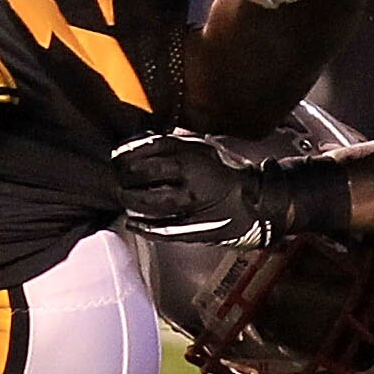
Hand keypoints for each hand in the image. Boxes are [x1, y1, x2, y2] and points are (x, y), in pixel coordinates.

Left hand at [113, 131, 280, 247]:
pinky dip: (145, 226)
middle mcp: (190, 177)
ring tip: (122, 196)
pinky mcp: (195, 227)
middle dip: (125, 176)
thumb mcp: (202, 148)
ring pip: (151, 202)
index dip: (127, 154)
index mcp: (192, 154)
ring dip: (131, 199)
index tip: (117, 157)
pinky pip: (164, 228)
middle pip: (144, 174)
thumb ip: (174, 146)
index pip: (149, 149)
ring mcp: (191, 204)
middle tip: (116, 177)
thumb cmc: (226, 171)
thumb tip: (141, 145)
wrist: (257, 199)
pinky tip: (132, 222)